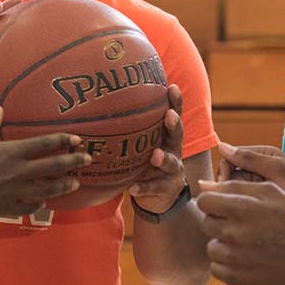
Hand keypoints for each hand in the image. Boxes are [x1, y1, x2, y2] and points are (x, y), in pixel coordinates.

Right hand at [0, 106, 87, 222]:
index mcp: (12, 153)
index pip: (44, 144)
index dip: (63, 141)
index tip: (77, 139)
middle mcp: (20, 172)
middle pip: (54, 166)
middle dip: (73, 162)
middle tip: (89, 159)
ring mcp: (18, 192)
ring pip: (48, 189)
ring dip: (64, 185)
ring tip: (76, 183)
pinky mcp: (11, 207)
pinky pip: (31, 206)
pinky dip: (40, 203)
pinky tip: (44, 202)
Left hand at [130, 84, 188, 212]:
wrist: (158, 197)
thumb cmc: (146, 162)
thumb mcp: (144, 144)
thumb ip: (134, 127)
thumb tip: (107, 100)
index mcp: (167, 137)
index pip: (173, 116)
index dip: (175, 102)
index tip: (173, 88)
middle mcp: (173, 151)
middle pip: (177, 135)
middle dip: (174, 125)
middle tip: (170, 115)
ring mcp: (172, 171)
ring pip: (170, 163)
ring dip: (163, 158)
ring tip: (156, 156)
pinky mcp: (164, 189)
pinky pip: (152, 188)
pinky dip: (143, 188)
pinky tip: (133, 188)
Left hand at [195, 179, 284, 284]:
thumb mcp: (271, 191)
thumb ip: (234, 186)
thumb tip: (203, 184)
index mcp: (243, 208)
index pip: (203, 201)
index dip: (213, 201)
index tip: (224, 206)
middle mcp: (235, 234)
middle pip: (206, 223)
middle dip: (220, 222)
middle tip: (242, 225)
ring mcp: (235, 259)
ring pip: (211, 247)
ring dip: (223, 244)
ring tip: (247, 243)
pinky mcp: (237, 279)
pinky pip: (216, 268)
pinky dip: (227, 264)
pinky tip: (247, 258)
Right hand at [218, 143, 284, 202]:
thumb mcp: (277, 170)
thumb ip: (251, 158)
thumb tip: (222, 147)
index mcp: (263, 154)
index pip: (231, 156)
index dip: (224, 169)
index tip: (225, 183)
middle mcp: (257, 166)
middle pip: (229, 171)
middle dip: (227, 183)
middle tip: (232, 196)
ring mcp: (257, 181)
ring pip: (232, 185)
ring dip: (232, 193)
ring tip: (240, 203)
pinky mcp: (257, 195)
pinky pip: (240, 195)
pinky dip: (238, 200)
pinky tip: (243, 207)